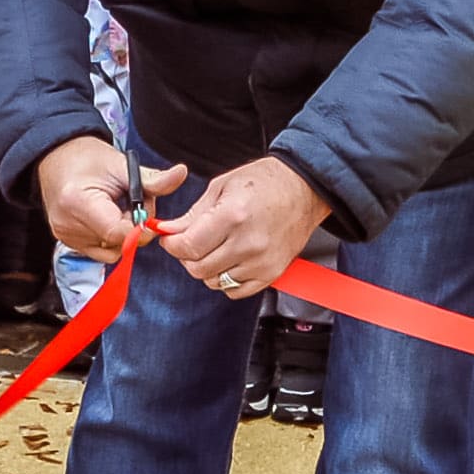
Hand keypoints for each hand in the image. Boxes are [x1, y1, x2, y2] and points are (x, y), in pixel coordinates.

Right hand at [36, 137, 181, 260]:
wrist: (57, 157)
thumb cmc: (88, 159)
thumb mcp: (122, 165)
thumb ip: (153, 180)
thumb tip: (181, 174)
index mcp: (79, 203)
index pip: (120, 233)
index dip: (140, 227)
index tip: (146, 210)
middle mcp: (68, 225)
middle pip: (118, 244)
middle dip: (134, 228)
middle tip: (131, 201)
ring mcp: (65, 237)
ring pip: (112, 251)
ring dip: (123, 234)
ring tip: (117, 208)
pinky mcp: (66, 242)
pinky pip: (100, 250)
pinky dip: (110, 237)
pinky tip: (107, 216)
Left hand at [155, 156, 327, 301]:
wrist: (304, 188)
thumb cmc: (265, 182)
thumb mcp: (221, 186)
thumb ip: (192, 215)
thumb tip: (168, 231)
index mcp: (233, 216)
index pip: (188, 247)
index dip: (172, 245)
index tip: (171, 239)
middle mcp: (248, 243)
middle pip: (198, 268)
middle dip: (187, 256)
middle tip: (191, 242)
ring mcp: (262, 262)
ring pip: (214, 281)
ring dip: (207, 268)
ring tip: (216, 247)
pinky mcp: (272, 273)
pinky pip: (235, 290)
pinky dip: (226, 279)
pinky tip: (230, 260)